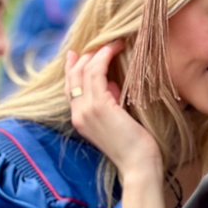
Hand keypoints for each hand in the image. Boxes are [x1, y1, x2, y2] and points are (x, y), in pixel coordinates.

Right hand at [65, 42, 160, 184]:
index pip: (70, 89)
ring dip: (97, 53)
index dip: (72, 68)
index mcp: (80, 120)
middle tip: (100, 43)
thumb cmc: (134, 147)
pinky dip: (103, 58)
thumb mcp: (117, 120)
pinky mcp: (99, 106)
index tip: (78, 53)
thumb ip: (109, 102)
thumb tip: (111, 84)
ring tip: (112, 42)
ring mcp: (86, 110)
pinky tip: (113, 49)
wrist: (138, 165)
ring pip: (83, 72)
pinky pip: (95, 74)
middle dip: (84, 57)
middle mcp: (78, 114)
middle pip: (72, 77)